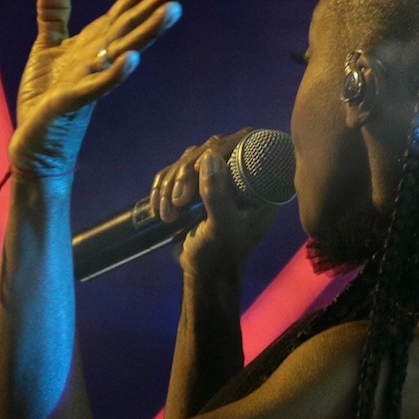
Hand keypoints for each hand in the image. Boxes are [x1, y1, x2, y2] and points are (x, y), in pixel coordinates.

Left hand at [9, 0, 196, 179]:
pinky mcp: (71, 103)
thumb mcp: (49, 44)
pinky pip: (96, 87)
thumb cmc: (47, 98)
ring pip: (125, 51)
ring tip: (173, 10)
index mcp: (98, 40)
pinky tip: (132, 60)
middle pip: (136, 22)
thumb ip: (55, 7)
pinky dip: (115, 74)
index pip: (131, 5)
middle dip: (163, 0)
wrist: (35, 145)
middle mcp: (102, 56)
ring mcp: (90, 79)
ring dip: (149, 32)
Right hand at [152, 130, 278, 275]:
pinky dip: (162, 186)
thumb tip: (209, 157)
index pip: (245, 145)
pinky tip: (158, 208)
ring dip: (171, 182)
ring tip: (168, 214)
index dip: (220, 148)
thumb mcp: (221, 228)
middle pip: (211, 148)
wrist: (204, 274)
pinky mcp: (196, 185)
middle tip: (179, 201)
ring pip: (190, 158)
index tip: (197, 169)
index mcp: (260, 183)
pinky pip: (175, 170)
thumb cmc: (220, 255)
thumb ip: (218, 196)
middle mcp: (240, 175)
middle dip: (187, 172)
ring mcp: (217, 178)